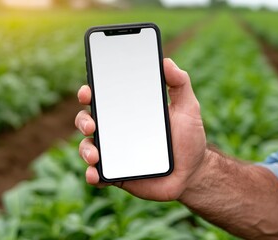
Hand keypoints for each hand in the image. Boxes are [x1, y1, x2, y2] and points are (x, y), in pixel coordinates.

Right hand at [75, 58, 206, 200]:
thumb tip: (167, 61)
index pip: (103, 98)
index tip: (88, 91)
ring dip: (86, 149)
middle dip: (83, 120)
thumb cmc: (188, 137)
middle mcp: (117, 130)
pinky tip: (95, 174)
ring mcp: (114, 153)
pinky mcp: (117, 175)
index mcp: (129, 111)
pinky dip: (92, 175)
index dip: (90, 92)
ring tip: (95, 156)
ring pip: (88, 147)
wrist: (193, 172)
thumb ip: (180, 84)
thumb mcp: (188, 108)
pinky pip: (98, 175)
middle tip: (92, 124)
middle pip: (89, 121)